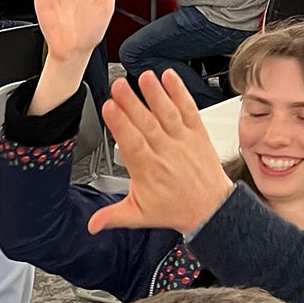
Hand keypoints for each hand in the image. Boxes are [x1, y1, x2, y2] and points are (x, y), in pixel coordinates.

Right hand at [88, 71, 233, 236]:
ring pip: (167, 113)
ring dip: (156, 94)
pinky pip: (188, 110)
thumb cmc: (176, 208)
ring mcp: (183, 140)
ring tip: (145, 78)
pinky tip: (170, 78)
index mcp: (148, 170)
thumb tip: (91, 224)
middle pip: (146, 123)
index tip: (109, 107)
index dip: (120, 124)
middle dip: (131, 102)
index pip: (131, 143)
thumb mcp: (139, 215)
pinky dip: (180, 93)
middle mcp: (166, 152)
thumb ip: (113, 216)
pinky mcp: (197, 133)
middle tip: (119, 85)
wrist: (211, 209)